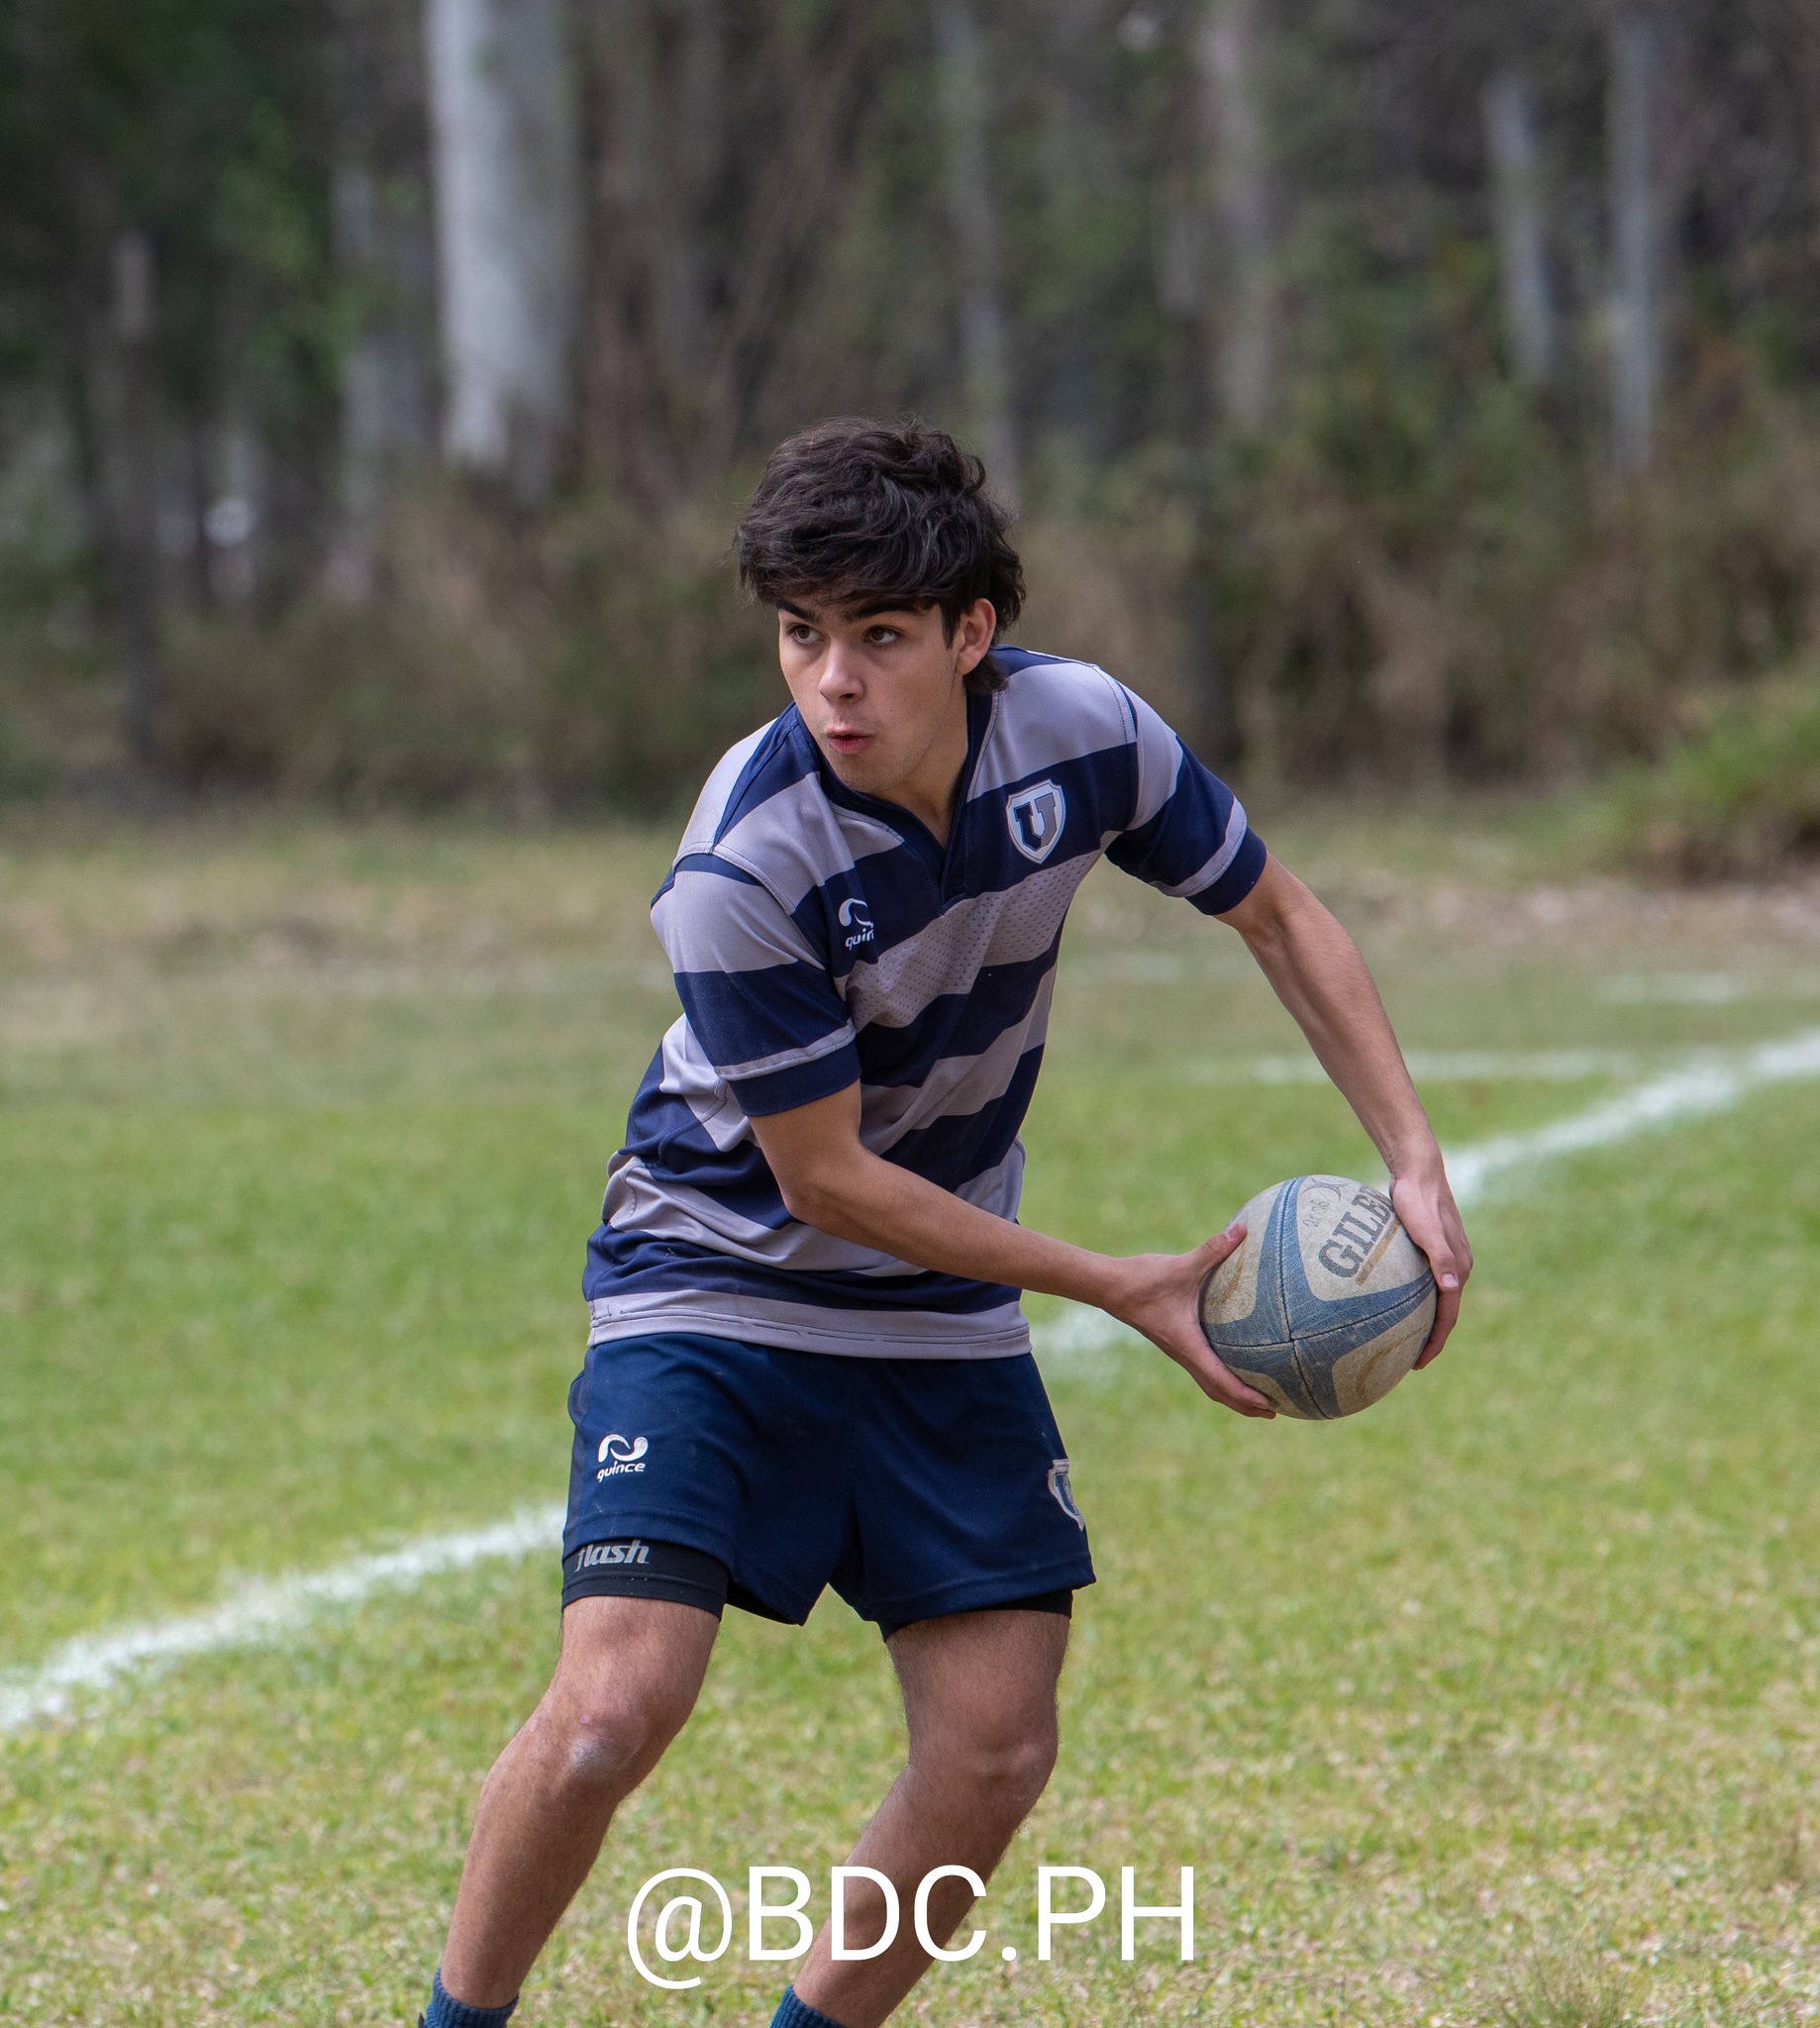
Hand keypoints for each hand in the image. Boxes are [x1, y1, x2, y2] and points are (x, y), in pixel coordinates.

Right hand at [1097, 1222, 1275, 1418]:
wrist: (1109, 1286)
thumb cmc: (1143, 1279)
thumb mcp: (1181, 1265)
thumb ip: (1213, 1250)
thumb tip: (1242, 1230)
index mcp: (1188, 1344)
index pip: (1221, 1380)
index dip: (1246, 1396)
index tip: (1269, 1405)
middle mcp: (1183, 1354)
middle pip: (1218, 1392)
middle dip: (1245, 1405)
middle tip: (1275, 1412)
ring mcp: (1178, 1350)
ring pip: (1209, 1383)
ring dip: (1233, 1395)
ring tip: (1259, 1400)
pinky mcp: (1174, 1342)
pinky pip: (1202, 1368)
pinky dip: (1221, 1377)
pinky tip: (1234, 1365)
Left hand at [1389, 1163, 1471, 1367]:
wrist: (1417, 1169)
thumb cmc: (1418, 1199)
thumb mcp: (1427, 1229)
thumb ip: (1441, 1257)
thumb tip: (1452, 1287)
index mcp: (1458, 1268)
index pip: (1449, 1315)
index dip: (1435, 1342)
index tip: (1417, 1364)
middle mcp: (1457, 1266)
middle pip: (1445, 1312)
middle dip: (1430, 1338)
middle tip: (1407, 1361)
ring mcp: (1445, 1257)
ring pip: (1435, 1298)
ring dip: (1423, 1321)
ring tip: (1402, 1340)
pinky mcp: (1431, 1248)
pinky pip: (1424, 1282)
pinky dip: (1415, 1299)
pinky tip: (1393, 1303)